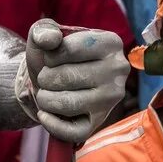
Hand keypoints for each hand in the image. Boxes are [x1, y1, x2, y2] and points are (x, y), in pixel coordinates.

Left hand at [24, 20, 125, 142]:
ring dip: (45, 99)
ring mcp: (111, 99)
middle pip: (67, 77)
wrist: (50, 79)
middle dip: (45, 78)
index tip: (51, 57)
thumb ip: (43, 30)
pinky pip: (73, 131)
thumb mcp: (44, 34)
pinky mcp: (100, 122)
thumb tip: (50, 40)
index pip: (69, 49)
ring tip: (45, 93)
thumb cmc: (52, 54)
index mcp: (110, 43)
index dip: (50, 55)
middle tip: (46, 78)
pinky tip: (45, 113)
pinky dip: (50, 123)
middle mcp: (118, 70)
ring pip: (68, 104)